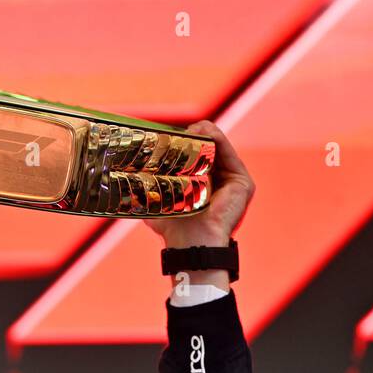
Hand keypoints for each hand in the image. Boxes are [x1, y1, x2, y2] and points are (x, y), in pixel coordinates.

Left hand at [144, 120, 253, 249]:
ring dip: (202, 132)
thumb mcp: (158, 200)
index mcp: (203, 186)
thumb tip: (130, 172)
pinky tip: (201, 131)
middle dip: (191, 136)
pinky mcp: (242, 182)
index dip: (181, 143)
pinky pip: (228, 150)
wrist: (191, 241)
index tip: (166, 137)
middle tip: (175, 133)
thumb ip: (149, 185)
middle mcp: (220, 182)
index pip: (195, 156)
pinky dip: (215, 136)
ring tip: (187, 131)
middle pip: (207, 148)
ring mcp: (233, 182)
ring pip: (218, 146)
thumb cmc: (174, 227)